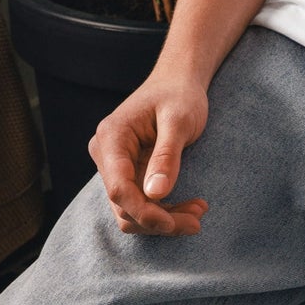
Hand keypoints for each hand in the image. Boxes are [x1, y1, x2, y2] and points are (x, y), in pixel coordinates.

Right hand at [87, 72, 211, 235]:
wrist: (178, 81)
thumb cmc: (180, 94)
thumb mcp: (179, 119)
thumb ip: (167, 155)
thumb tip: (155, 195)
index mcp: (111, 137)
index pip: (118, 188)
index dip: (143, 211)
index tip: (173, 223)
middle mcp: (105, 154)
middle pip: (123, 205)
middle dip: (159, 220)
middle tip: (198, 220)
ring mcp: (114, 166)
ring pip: (131, 210)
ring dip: (164, 219)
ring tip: (199, 213)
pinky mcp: (128, 174)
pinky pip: (140, 203)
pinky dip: (163, 211)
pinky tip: (190, 208)